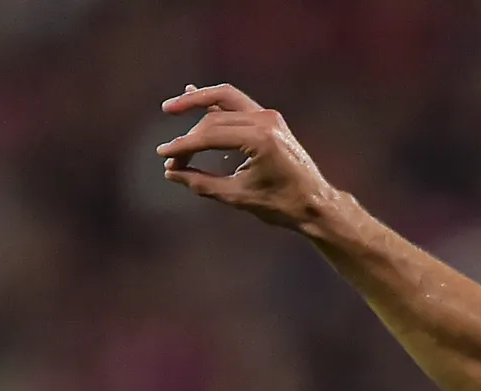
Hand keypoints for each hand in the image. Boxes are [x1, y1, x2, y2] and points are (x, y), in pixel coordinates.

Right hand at [157, 85, 336, 229]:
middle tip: (170, 155)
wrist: (316, 204)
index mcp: (260, 140)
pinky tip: (194, 96)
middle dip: (190, 136)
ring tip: (171, 107)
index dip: (183, 146)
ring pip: (224, 99)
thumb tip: (172, 173)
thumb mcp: (238, 197)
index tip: (164, 156)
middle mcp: (266, 121)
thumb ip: (202, 183)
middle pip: (214, 118)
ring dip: (197, 101)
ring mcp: (269, 117)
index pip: (210, 135)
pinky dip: (215, 103)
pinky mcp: (270, 119)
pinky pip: (237, 103)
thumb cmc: (282, 205)